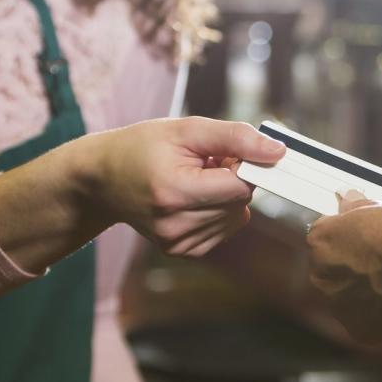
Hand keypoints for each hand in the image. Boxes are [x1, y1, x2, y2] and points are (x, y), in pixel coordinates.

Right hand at [90, 117, 284, 258]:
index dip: (241, 163)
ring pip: (237, 216)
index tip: (223, 152)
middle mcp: (176, 226)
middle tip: (201, 163)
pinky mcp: (182, 252)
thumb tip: (278, 152)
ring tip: (193, 179)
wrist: (103, 179)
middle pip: (240, 201)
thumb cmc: (142, 147)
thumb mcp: (186, 129)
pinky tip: (191, 197)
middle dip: (232, 177)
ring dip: (224, 194)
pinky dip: (217, 210)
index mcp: (175, 192)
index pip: (241, 184)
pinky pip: (225, 228)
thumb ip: (236, 138)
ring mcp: (178, 244)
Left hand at [306, 194, 381, 343]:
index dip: (348, 233)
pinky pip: (366, 319)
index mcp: (321, 240)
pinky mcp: (359, 331)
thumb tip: (348, 199)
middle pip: (332, 267)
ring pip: (349, 296)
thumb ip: (360, 209)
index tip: (366, 235)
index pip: (325, 233)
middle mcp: (321, 275)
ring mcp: (338, 306)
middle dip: (352, 265)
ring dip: (364, 292)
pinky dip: (380, 313)